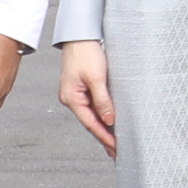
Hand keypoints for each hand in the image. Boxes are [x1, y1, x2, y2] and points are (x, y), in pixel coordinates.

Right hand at [58, 40, 117, 155]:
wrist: (80, 35)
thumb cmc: (86, 52)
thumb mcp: (97, 77)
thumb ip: (103, 100)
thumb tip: (109, 120)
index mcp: (71, 98)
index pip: (91, 124)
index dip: (105, 137)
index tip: (116, 149)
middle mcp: (71, 98)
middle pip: (90, 122)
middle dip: (104, 137)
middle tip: (117, 152)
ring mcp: (75, 93)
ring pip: (92, 115)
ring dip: (104, 128)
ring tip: (115, 143)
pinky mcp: (81, 87)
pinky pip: (93, 106)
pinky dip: (101, 115)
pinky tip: (109, 122)